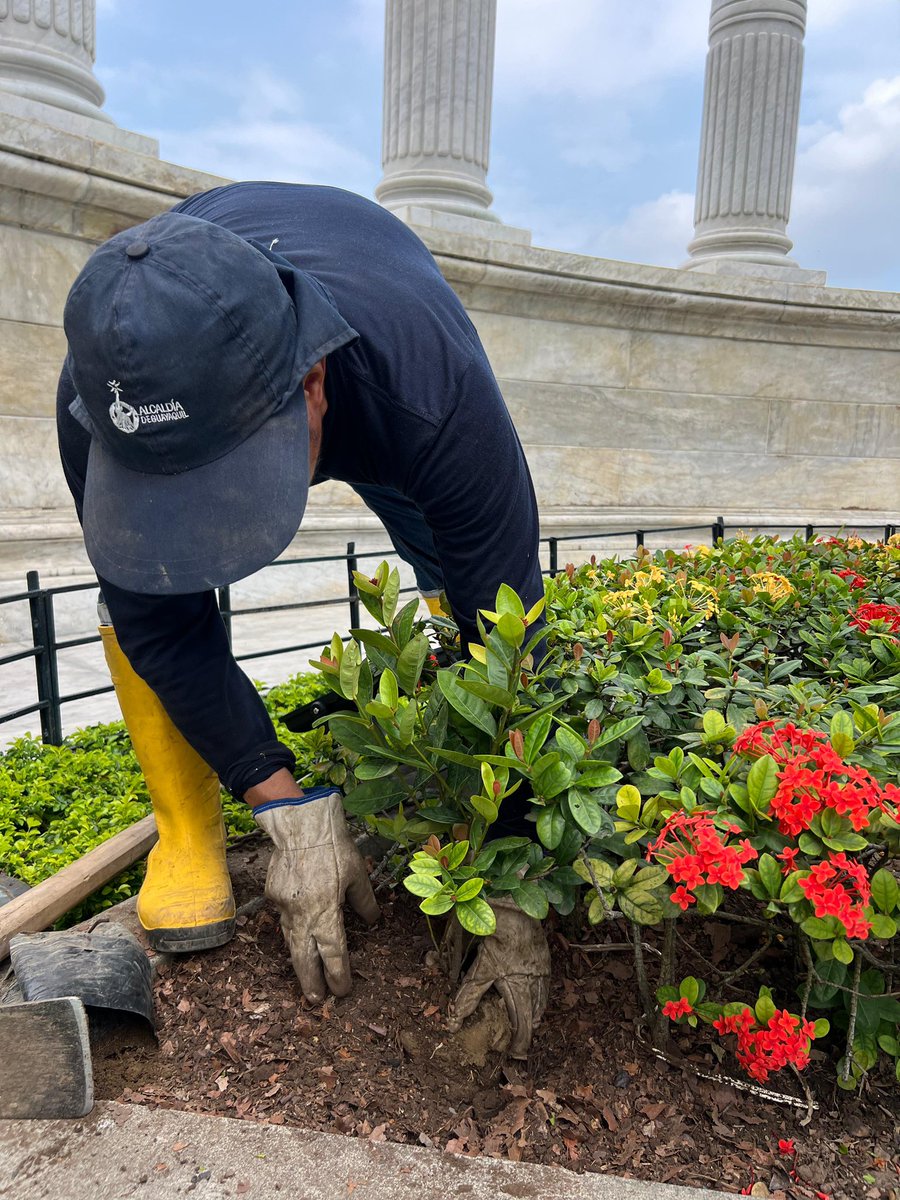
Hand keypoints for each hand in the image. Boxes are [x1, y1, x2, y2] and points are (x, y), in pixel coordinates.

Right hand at [254, 789, 379, 1002]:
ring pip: (291, 942)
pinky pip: (283, 920)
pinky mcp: (273, 896)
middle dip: (311, 981)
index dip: (338, 975)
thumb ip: (365, 902)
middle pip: (305, 958)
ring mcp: (284, 906)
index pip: (333, 953)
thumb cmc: (333, 846)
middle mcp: (302, 914)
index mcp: (326, 910)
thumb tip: (373, 922)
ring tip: (306, 977)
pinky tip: (298, 938)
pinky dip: (292, 933)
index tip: (342, 990)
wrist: (299, 824)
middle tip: (316, 1000)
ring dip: (299, 961)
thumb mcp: (357, 873)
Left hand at [445, 897, 550, 1058]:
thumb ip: (468, 998)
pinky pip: (544, 984)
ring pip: (541, 1001)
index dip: (520, 1043)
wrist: (515, 914)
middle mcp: (534, 985)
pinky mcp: (544, 960)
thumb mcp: (480, 971)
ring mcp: (542, 972)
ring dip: (534, 1013)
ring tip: (530, 1022)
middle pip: (534, 1016)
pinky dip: (540, 995)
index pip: (523, 1027)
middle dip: (527, 1031)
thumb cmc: (497, 943)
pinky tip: (535, 993)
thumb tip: (453, 1022)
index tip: (516, 1054)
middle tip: (521, 1042)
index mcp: (520, 992)